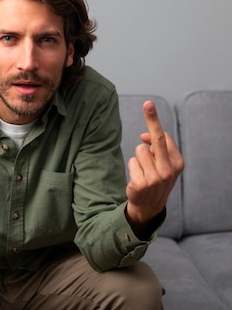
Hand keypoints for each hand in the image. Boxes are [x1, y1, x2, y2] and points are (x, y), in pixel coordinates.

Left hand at [126, 101, 183, 228]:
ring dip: (138, 158)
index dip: (153, 124)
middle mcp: (168, 170)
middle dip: (152, 119)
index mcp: (178, 163)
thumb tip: (144, 135)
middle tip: (148, 103)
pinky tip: (138, 179)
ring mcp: (155, 178)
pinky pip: (131, 162)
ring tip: (143, 171)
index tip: (148, 105)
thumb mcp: (164, 165)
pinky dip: (133, 167)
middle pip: (157, 138)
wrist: (150, 206)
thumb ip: (158, 148)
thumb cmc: (157, 179)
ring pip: (139, 150)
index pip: (165, 136)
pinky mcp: (141, 183)